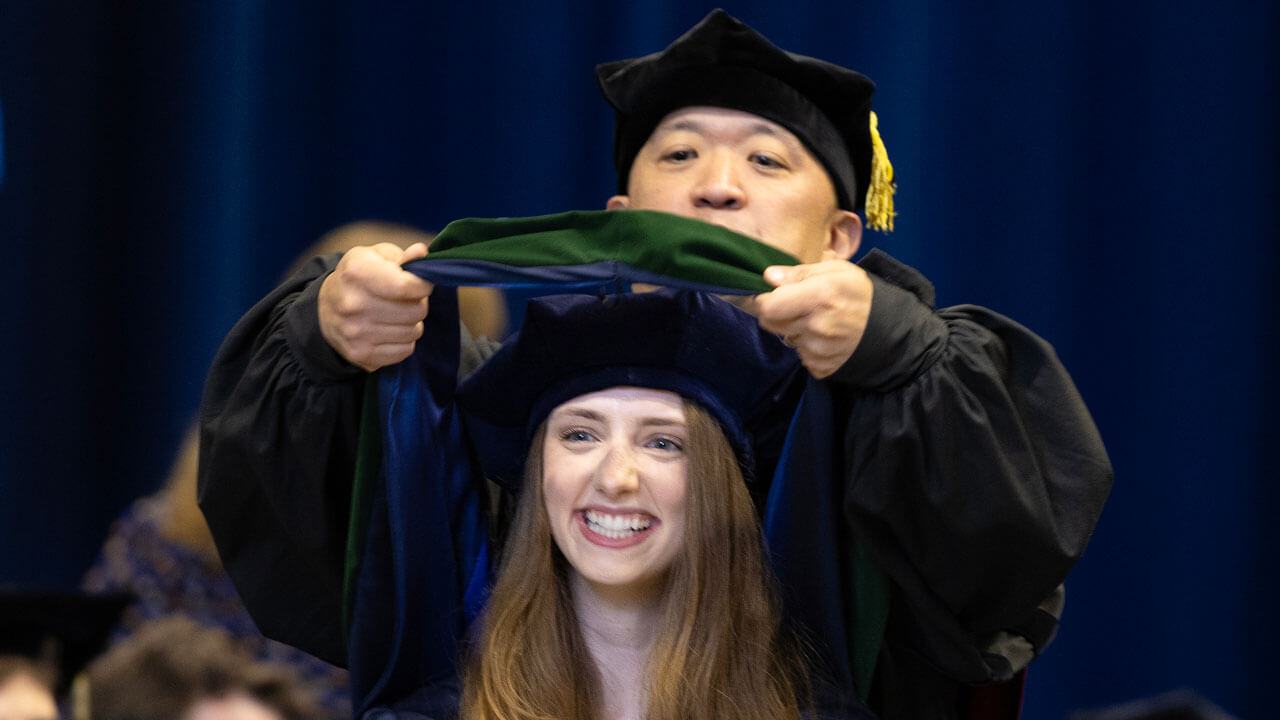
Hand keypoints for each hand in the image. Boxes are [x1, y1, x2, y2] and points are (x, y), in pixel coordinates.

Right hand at [317, 242, 432, 371]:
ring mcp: (356, 332)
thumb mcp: (374, 257)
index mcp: (357, 273)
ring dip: (412, 323)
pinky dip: (404, 341)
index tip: (421, 284)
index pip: (408, 286)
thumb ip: (402, 256)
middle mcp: (353, 304)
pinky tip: (390, 330)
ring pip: (414, 331)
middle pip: (416, 310)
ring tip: (397, 314)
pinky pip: (405, 350)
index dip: (424, 285)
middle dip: (418, 303)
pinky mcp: (361, 353)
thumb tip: (422, 252)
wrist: (325, 310)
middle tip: (406, 299)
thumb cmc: (358, 278)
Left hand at [741, 250, 872, 378]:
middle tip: (795, 307)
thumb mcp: (838, 271)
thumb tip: (769, 277)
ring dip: (795, 330)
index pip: (769, 306)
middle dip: (777, 314)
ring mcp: (819, 350)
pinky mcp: (821, 367)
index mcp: (822, 296)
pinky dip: (808, 347)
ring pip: (787, 338)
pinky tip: (825, 339)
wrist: (890, 331)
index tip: (770, 296)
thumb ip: (801, 272)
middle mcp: (818, 326)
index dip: (764, 300)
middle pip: (770, 323)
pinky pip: (801, 355)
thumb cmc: (861, 295)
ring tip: (819, 322)